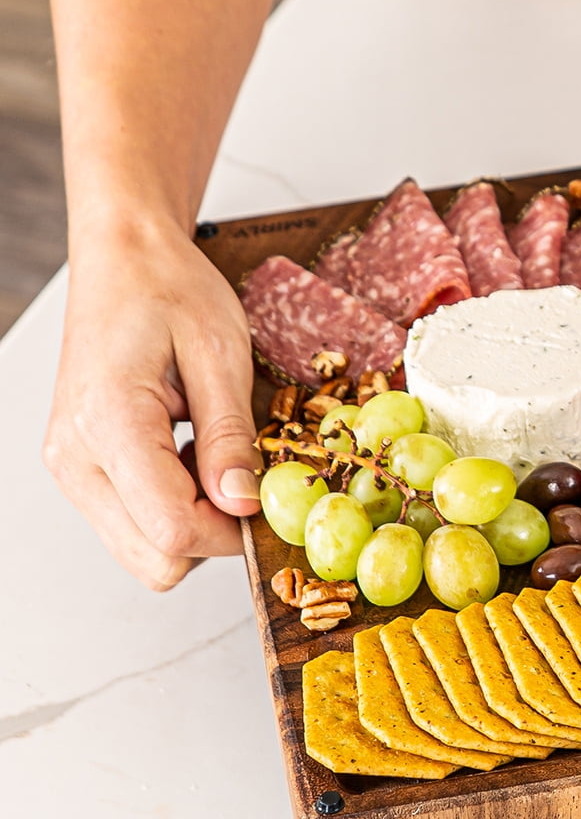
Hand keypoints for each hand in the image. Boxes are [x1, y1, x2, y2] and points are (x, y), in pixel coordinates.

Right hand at [44, 222, 260, 589]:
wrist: (124, 260)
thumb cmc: (169, 289)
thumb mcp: (221, 353)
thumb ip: (230, 434)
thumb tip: (243, 503)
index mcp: (108, 424)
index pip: (172, 529)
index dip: (233, 532)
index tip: (272, 502)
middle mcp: (75, 458)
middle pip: (153, 558)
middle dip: (213, 535)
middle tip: (248, 481)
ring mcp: (71, 467)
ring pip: (142, 549)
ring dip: (193, 522)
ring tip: (215, 455)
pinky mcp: (80, 467)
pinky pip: (132, 521)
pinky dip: (172, 506)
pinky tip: (193, 455)